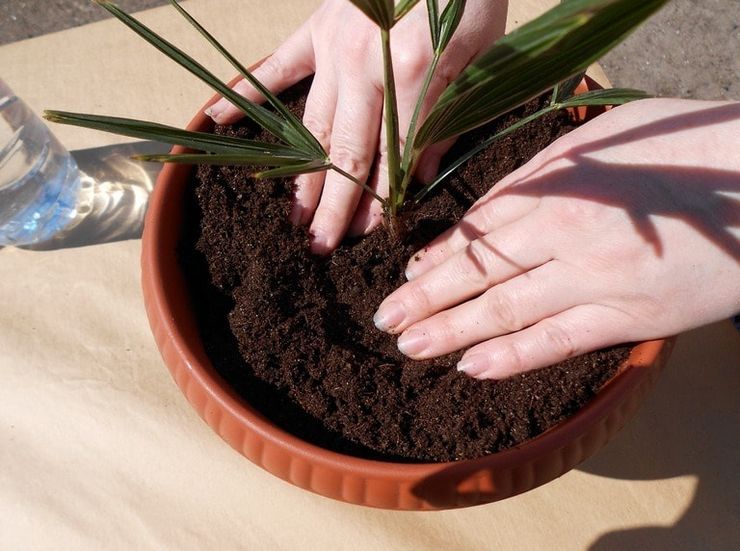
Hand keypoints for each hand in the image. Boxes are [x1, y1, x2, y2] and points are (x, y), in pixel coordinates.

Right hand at [207, 0, 506, 252]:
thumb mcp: (483, 52)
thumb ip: (448, 115)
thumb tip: (421, 173)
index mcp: (413, 72)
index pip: (391, 154)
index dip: (378, 199)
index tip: (364, 234)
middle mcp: (364, 64)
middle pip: (346, 150)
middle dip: (333, 204)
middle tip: (319, 245)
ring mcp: (334, 45)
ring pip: (314, 123)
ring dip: (302, 172)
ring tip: (293, 216)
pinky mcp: (319, 26)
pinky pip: (278, 64)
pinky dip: (248, 91)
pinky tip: (216, 118)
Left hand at [374, 98, 739, 378]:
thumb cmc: (677, 149)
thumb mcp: (597, 141)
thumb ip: (537, 175)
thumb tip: (488, 207)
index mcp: (556, 189)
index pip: (478, 230)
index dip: (438, 255)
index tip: (407, 275)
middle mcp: (565, 236)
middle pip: (479, 272)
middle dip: (425, 298)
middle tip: (385, 319)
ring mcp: (595, 281)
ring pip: (506, 310)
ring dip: (452, 330)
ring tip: (411, 346)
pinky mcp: (628, 318)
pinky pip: (558, 342)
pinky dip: (512, 356)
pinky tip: (472, 367)